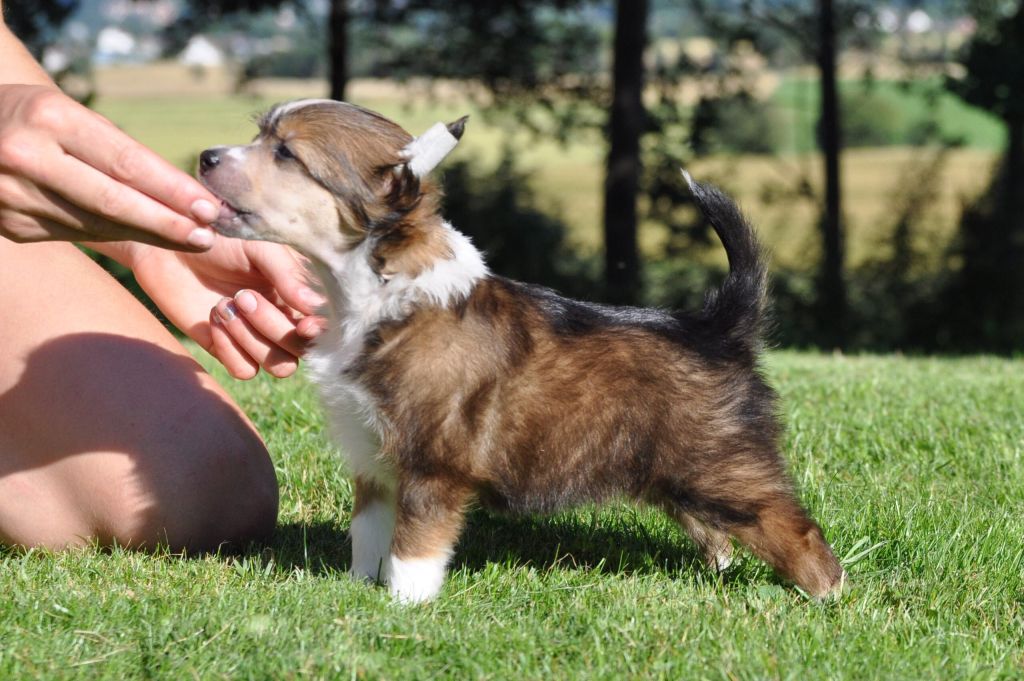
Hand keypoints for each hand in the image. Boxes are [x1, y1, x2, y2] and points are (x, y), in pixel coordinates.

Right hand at [0, 84, 219, 249]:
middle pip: (114, 202)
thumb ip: (117, 149)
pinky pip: (78, 235)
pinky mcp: (12, 226)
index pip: (126, 163)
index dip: (172, 190)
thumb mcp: (68, 113)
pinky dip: (116, 237)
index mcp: (49, 118)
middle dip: (168, 223)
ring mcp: (14, 196)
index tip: (210, 208)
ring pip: (98, 225)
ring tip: (189, 240)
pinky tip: (146, 239)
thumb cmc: (33, 117)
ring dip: (149, 236)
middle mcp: (27, 157)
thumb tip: (181, 193)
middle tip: (208, 236)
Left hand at [128, 240, 326, 378]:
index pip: (324, 329)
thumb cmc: (220, 239)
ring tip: (224, 305)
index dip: (319, 333)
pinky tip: (213, 318)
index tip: (304, 323)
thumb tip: (314, 308)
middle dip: (272, 327)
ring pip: (278, 366)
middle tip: (242, 296)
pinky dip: (229, 348)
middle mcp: (284, 320)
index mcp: (299, 296)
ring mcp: (257, 339)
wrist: (170, 247)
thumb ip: (289, 276)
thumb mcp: (260, 248)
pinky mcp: (228, 350)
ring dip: (251, 339)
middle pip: (300, 351)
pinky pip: (245, 371)